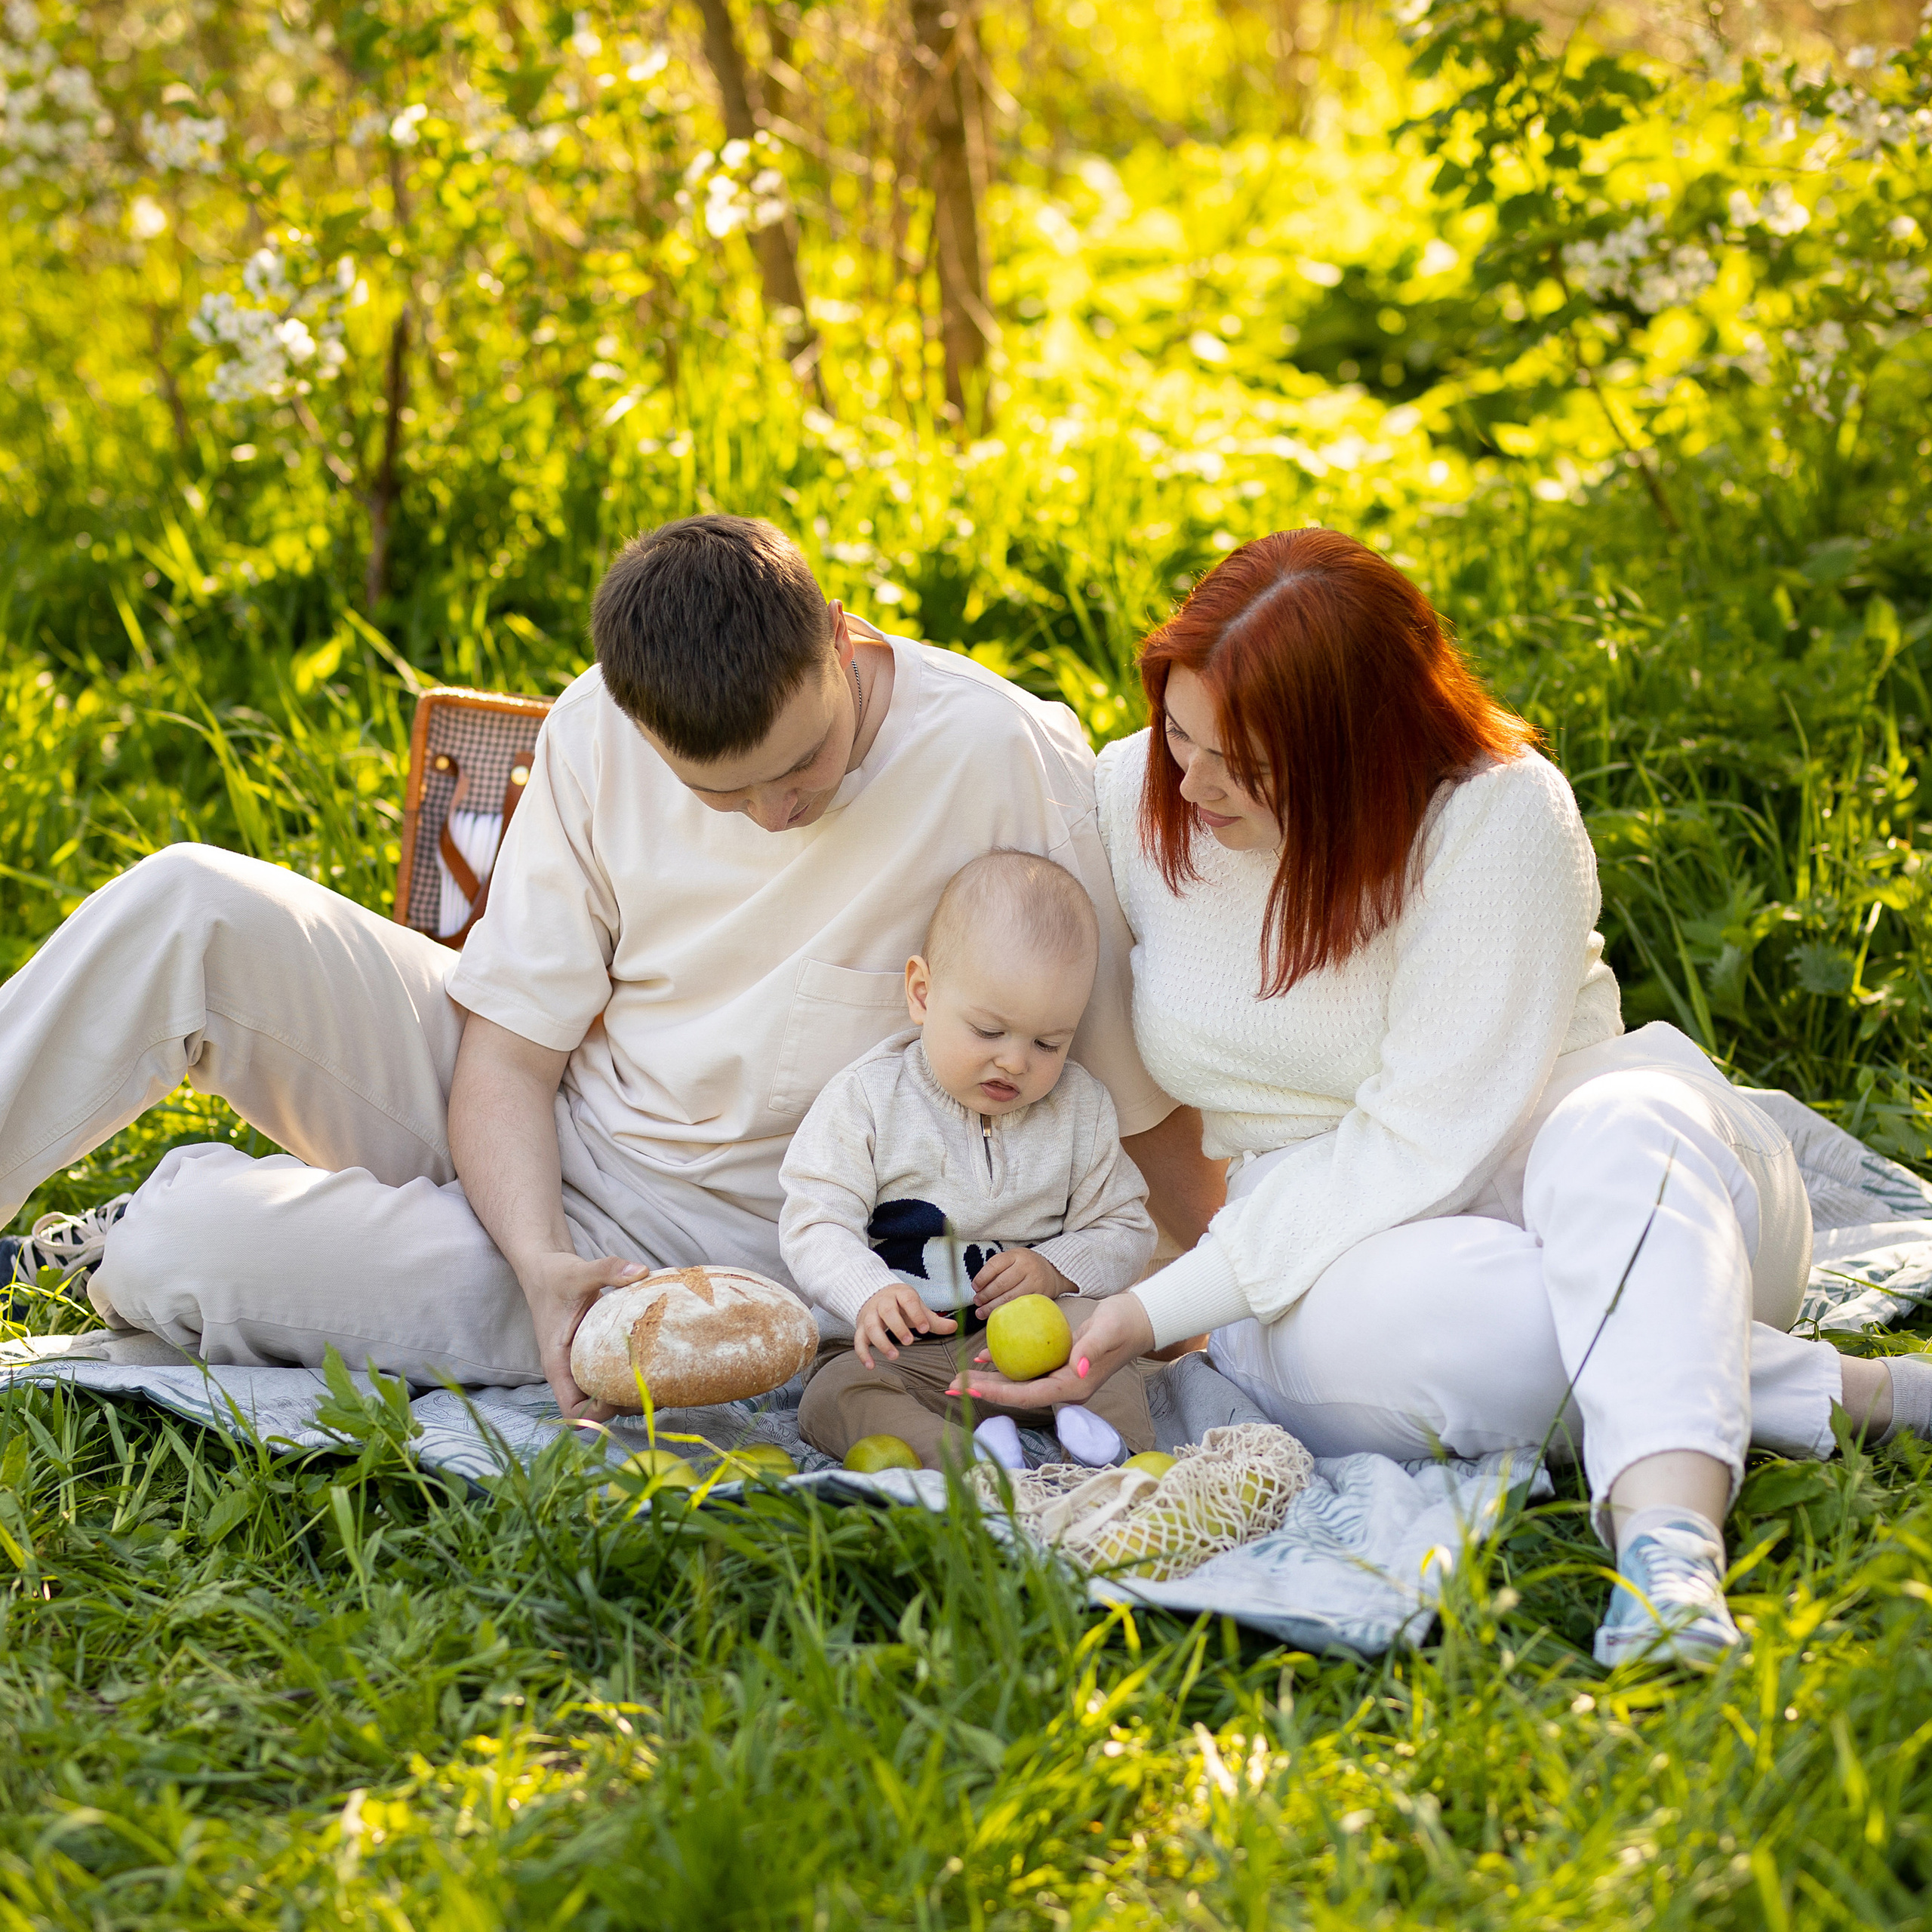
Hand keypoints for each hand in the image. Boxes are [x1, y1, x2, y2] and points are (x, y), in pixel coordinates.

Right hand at [517, 1248, 650, 1421]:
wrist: (546, 1270)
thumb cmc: (556, 1277)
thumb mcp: (579, 1272)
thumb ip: (608, 1270)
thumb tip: (641, 1271)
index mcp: (558, 1365)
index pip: (573, 1409)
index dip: (598, 1411)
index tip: (624, 1392)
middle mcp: (569, 1371)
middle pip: (595, 1409)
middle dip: (624, 1404)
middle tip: (655, 1386)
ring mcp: (582, 1364)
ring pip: (606, 1394)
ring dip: (631, 1393)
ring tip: (660, 1378)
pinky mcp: (595, 1354)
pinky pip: (612, 1374)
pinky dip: (630, 1374)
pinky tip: (654, 1361)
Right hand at [854, 1282, 957, 1367]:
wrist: (874, 1295)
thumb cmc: (901, 1305)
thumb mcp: (917, 1308)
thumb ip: (934, 1320)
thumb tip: (955, 1327)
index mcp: (900, 1294)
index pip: (908, 1300)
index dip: (916, 1314)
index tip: (925, 1329)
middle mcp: (882, 1302)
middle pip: (887, 1311)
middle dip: (898, 1327)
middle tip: (909, 1342)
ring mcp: (869, 1314)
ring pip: (871, 1326)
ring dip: (881, 1341)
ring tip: (894, 1356)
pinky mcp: (860, 1327)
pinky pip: (858, 1340)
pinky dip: (863, 1353)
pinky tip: (871, 1366)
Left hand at [946, 1290, 1154, 1408]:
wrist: (1137, 1319)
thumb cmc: (1123, 1323)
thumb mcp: (1107, 1331)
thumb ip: (1091, 1351)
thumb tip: (1077, 1370)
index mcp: (1074, 1387)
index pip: (1028, 1395)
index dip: (998, 1393)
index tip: (971, 1387)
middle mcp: (1064, 1388)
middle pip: (1018, 1395)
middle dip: (985, 1391)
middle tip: (953, 1386)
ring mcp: (1061, 1378)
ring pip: (1018, 1383)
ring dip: (990, 1381)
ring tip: (960, 1378)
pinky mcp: (1058, 1365)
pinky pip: (1026, 1369)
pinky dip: (1005, 1365)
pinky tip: (985, 1357)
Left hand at [972, 1247, 1070, 1316]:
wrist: (1052, 1271)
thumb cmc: (1025, 1266)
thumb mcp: (1012, 1258)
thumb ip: (997, 1268)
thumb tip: (978, 1287)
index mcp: (1016, 1255)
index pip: (995, 1265)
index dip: (982, 1278)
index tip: (975, 1287)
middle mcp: (1026, 1267)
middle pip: (1001, 1283)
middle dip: (986, 1295)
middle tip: (977, 1301)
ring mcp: (1035, 1282)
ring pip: (1010, 1297)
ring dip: (993, 1306)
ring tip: (981, 1312)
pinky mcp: (1040, 1295)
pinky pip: (1020, 1306)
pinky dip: (1006, 1311)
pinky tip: (997, 1314)